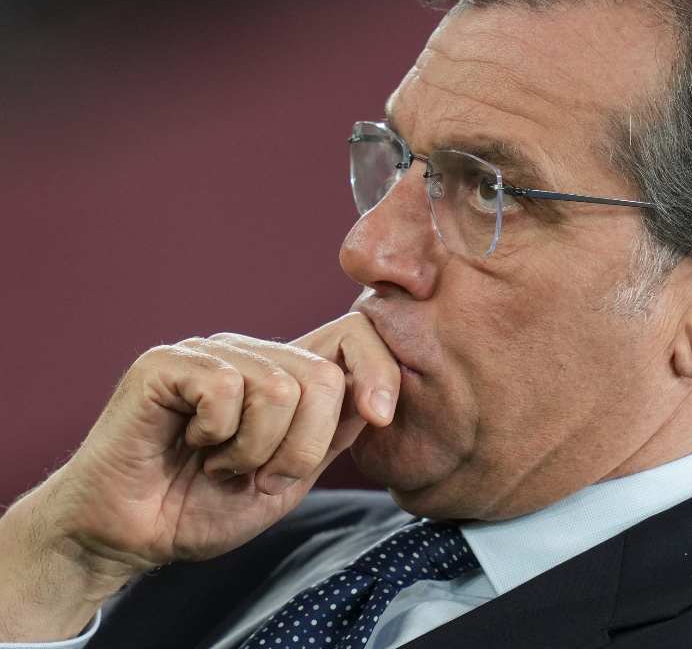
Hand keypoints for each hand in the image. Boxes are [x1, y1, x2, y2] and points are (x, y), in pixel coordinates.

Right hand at [0, 312, 399, 640]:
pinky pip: (227, 390)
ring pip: (280, 388)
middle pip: (324, 376)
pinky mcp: (167, 362)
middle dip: (301, 447)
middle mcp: (251, 352)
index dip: (380, 371)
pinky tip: (190, 446)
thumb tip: (380, 394)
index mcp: (285, 372)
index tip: (381, 416)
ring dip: (253, 450)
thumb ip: (333, 431)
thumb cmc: (204, 506)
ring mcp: (209, 351)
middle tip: (256, 472)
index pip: (355, 334)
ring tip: (218, 462)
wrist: (131, 536)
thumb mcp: (291, 474)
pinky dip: (216, 438)